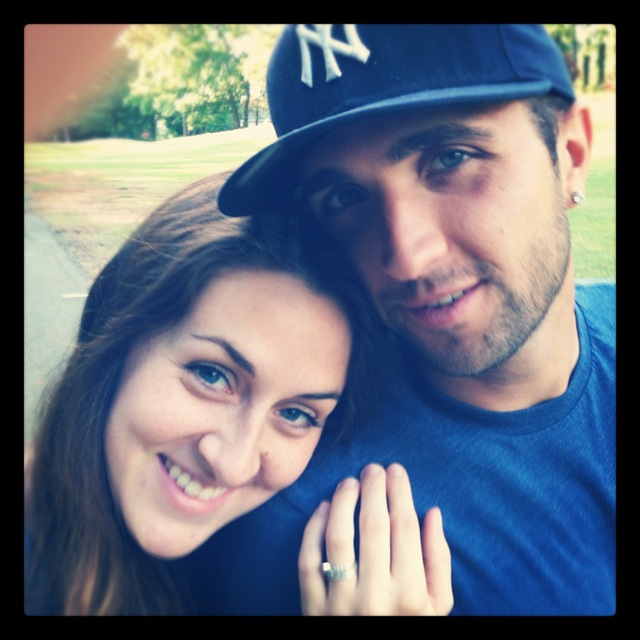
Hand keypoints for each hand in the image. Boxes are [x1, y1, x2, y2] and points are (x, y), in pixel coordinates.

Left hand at [298, 463, 452, 614]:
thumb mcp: (437, 607)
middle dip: (374, 488)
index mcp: (411, 595)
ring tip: (349, 481)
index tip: (396, 471)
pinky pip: (309, 559)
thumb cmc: (408, 627)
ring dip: (343, 501)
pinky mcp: (312, 608)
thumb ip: (439, 560)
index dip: (400, 492)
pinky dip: (313, 528)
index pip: (404, 527)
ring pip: (338, 536)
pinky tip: (323, 507)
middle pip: (373, 525)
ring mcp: (340, 604)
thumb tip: (432, 512)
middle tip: (373, 468)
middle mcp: (376, 597)